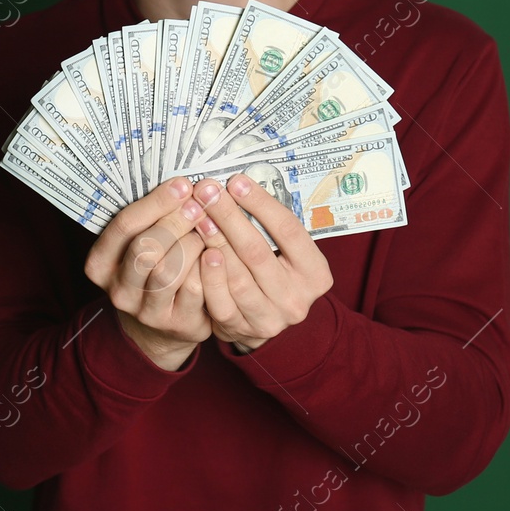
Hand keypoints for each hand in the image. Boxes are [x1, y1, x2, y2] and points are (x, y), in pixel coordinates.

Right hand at [83, 177, 223, 369]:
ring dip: (192, 243)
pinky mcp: (177, 324)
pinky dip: (209, 265)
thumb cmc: (152, 269)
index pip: (124, 225)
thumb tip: (181, 183)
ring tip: (204, 230)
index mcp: (100, 265)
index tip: (182, 184)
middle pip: (146, 248)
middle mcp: (118, 291)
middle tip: (198, 204)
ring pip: (170, 270)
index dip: (156, 202)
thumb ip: (148, 218)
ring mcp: (147, 312)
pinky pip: (197, 289)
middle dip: (175, 221)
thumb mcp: (136, 245)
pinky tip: (216, 251)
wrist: (162, 325)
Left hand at [195, 173, 332, 352]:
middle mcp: (296, 298)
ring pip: (236, 276)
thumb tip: (238, 185)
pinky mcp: (242, 329)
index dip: (260, 204)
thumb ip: (269, 226)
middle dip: (228, 217)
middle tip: (206, 191)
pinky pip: (218, 299)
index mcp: (315, 273)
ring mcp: (270, 317)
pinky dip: (205, 274)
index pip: (288, 231)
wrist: (265, 321)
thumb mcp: (286, 253)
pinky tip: (194, 250)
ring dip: (213, 241)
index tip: (236, 181)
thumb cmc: (274, 273)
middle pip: (257, 251)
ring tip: (197, 215)